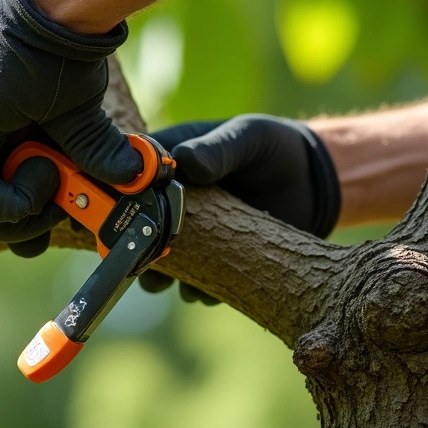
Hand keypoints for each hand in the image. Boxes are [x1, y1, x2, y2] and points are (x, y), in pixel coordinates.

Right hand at [0, 0, 142, 256]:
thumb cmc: (53, 49)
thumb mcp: (73, 109)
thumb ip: (95, 153)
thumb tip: (131, 179)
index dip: (11, 210)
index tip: (49, 188)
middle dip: (32, 210)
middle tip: (66, 196)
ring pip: (10, 189)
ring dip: (47, 193)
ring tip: (78, 175)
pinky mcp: (10, 125)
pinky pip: (25, 165)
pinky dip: (54, 171)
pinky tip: (77, 161)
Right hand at [138, 114, 340, 303]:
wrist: (312, 184)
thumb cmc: (273, 148)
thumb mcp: (247, 137)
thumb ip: (218, 148)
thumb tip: (185, 163)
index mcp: (167, 163)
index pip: (127, 179)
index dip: (116, 195)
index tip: (119, 207)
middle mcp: (169, 204)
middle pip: (132, 229)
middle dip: (132, 244)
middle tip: (145, 249)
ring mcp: (190, 238)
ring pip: (157, 265)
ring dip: (161, 275)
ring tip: (179, 273)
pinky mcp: (213, 265)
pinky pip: (194, 286)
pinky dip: (197, 289)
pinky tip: (215, 280)